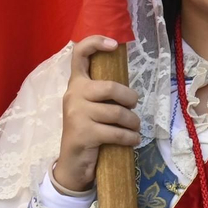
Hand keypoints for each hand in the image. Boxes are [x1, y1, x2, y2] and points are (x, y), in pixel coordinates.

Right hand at [53, 34, 141, 193]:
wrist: (73, 164)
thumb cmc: (88, 131)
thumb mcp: (91, 107)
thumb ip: (102, 93)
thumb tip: (130, 88)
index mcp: (76, 84)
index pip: (79, 54)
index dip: (95, 43)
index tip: (114, 44)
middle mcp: (73, 95)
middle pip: (109, 87)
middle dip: (129, 99)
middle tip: (134, 108)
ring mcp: (77, 115)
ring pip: (117, 113)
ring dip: (133, 122)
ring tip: (134, 128)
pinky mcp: (84, 134)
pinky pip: (116, 132)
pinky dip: (130, 137)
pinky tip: (132, 140)